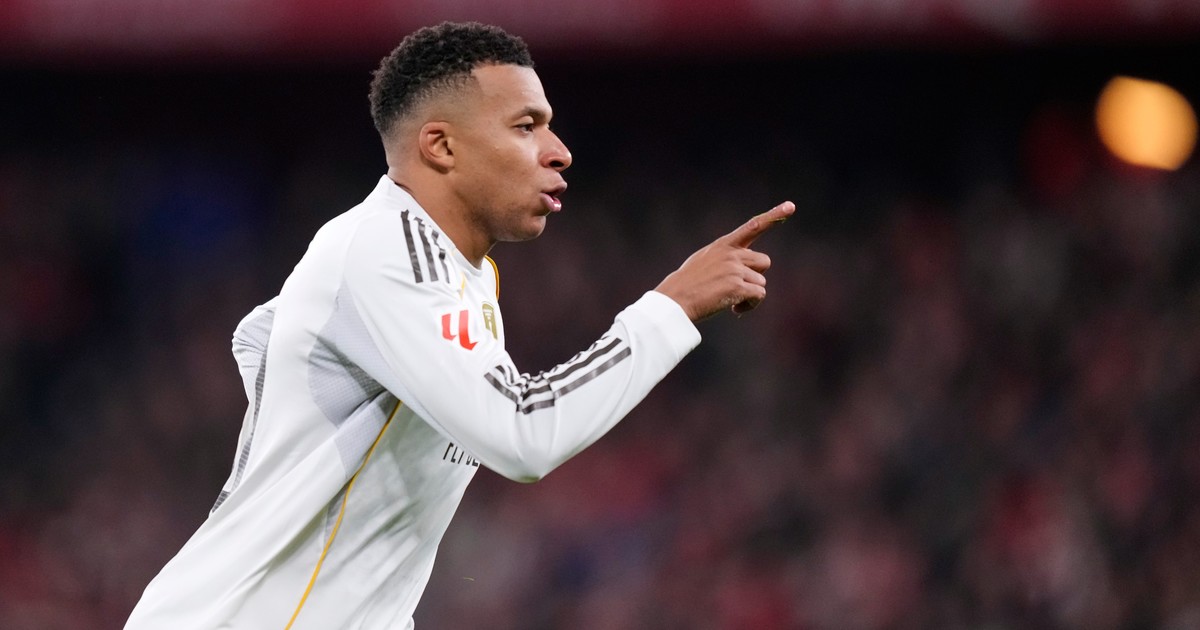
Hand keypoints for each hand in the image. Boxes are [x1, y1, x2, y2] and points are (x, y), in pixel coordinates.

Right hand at [655, 201, 793, 320]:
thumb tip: (746, 267)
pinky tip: (734, 308)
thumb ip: (725, 257)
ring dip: (749, 294)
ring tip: (730, 300)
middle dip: (755, 276)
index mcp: (723, 245)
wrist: (675, 300)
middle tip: (737, 287)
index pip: (753, 226)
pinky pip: (759, 295)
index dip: (774, 216)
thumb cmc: (686, 285)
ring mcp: (735, 270)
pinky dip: (750, 305)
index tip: (790, 206)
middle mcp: (732, 254)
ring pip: (761, 282)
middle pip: (763, 262)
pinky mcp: (737, 286)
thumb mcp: (703, 261)